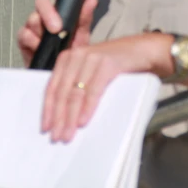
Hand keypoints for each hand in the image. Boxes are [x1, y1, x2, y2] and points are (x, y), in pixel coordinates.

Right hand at [17, 0, 97, 66]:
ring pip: (32, 18)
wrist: (63, 73)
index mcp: (60, 9)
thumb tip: (91, 0)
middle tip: (57, 27)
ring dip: (41, 28)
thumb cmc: (71, 51)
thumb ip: (85, 17)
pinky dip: (32, 40)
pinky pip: (24, 35)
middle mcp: (45, 14)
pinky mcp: (24, 40)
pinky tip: (40, 46)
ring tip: (51, 39)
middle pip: (41, 2)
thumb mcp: (82, 34)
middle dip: (48, 12)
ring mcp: (34, 27)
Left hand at [41, 33, 172, 142]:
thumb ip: (76, 83)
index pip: (52, 86)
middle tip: (56, 136)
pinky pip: (94, 90)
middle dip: (58, 117)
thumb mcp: (89, 70)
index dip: (47, 109)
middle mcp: (76, 55)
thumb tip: (62, 114)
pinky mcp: (107, 64)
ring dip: (70, 117)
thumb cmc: (115, 64)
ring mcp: (91, 58)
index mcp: (68, 58)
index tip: (45, 127)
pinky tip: (83, 121)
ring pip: (75, 93)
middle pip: (62, 92)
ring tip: (68, 134)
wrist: (142, 50)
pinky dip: (87, 107)